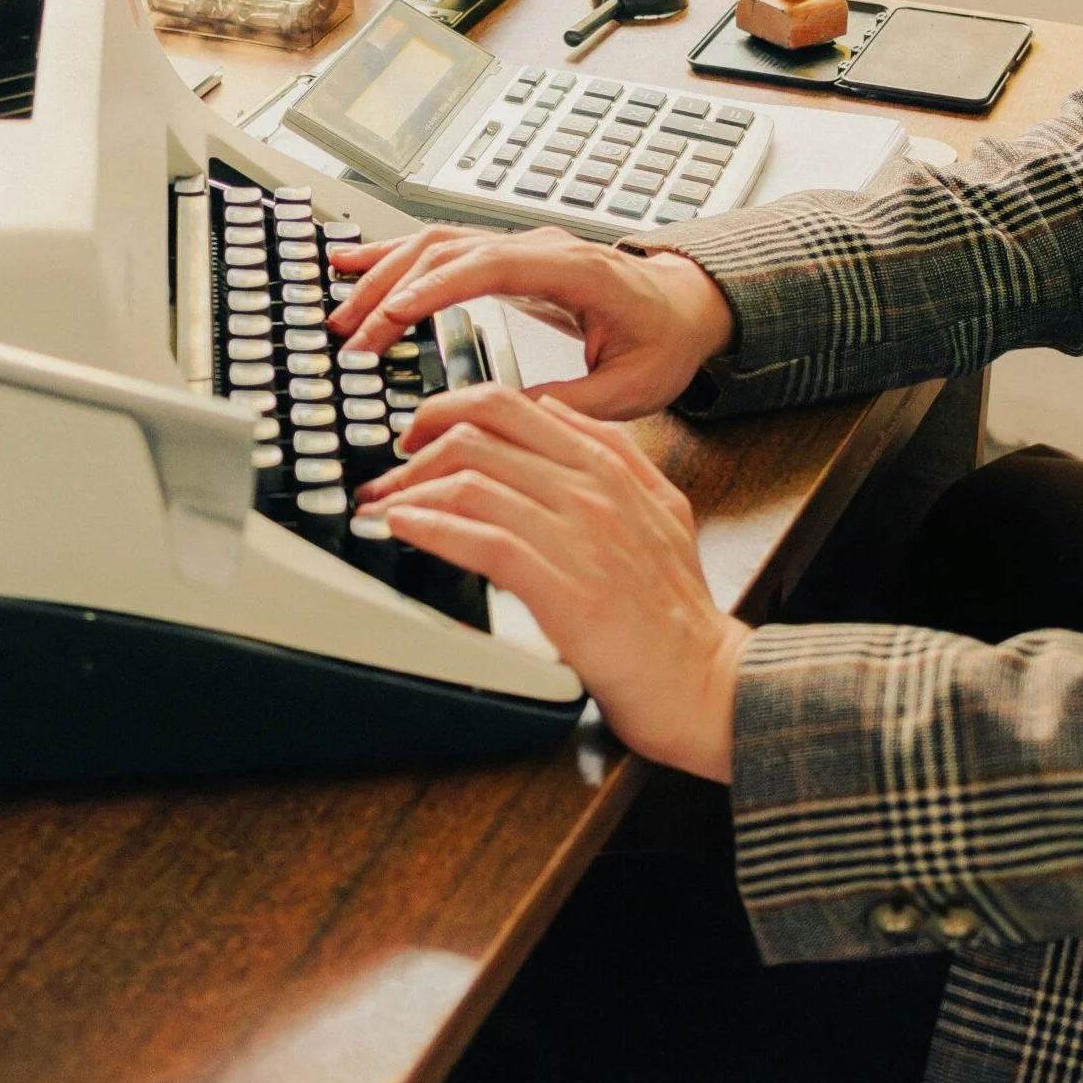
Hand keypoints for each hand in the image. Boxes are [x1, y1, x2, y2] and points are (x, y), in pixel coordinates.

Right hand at [325, 225, 735, 420]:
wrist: (688, 307)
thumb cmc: (665, 342)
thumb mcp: (630, 388)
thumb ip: (570, 401)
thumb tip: (506, 417)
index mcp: (577, 271)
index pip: (490, 264)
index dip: (434, 288)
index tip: (389, 318)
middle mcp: (543, 248)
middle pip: (449, 250)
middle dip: (391, 288)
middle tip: (350, 336)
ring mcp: (523, 248)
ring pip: (438, 244)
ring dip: (384, 274)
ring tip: (341, 311)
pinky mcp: (508, 259)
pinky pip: (444, 249)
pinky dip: (395, 257)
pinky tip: (352, 264)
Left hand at [355, 385, 748, 780]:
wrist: (701, 677)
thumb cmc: (675, 607)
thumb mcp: (663, 506)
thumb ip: (615, 453)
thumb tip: (554, 410)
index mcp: (609, 466)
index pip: (513, 404)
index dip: (450, 409)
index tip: (418, 432)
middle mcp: (592, 490)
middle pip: (481, 433)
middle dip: (417, 446)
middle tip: (387, 473)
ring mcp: (577, 536)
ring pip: (472, 480)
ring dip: (409, 489)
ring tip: (381, 506)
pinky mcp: (561, 587)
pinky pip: (481, 539)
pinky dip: (430, 527)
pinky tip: (402, 527)